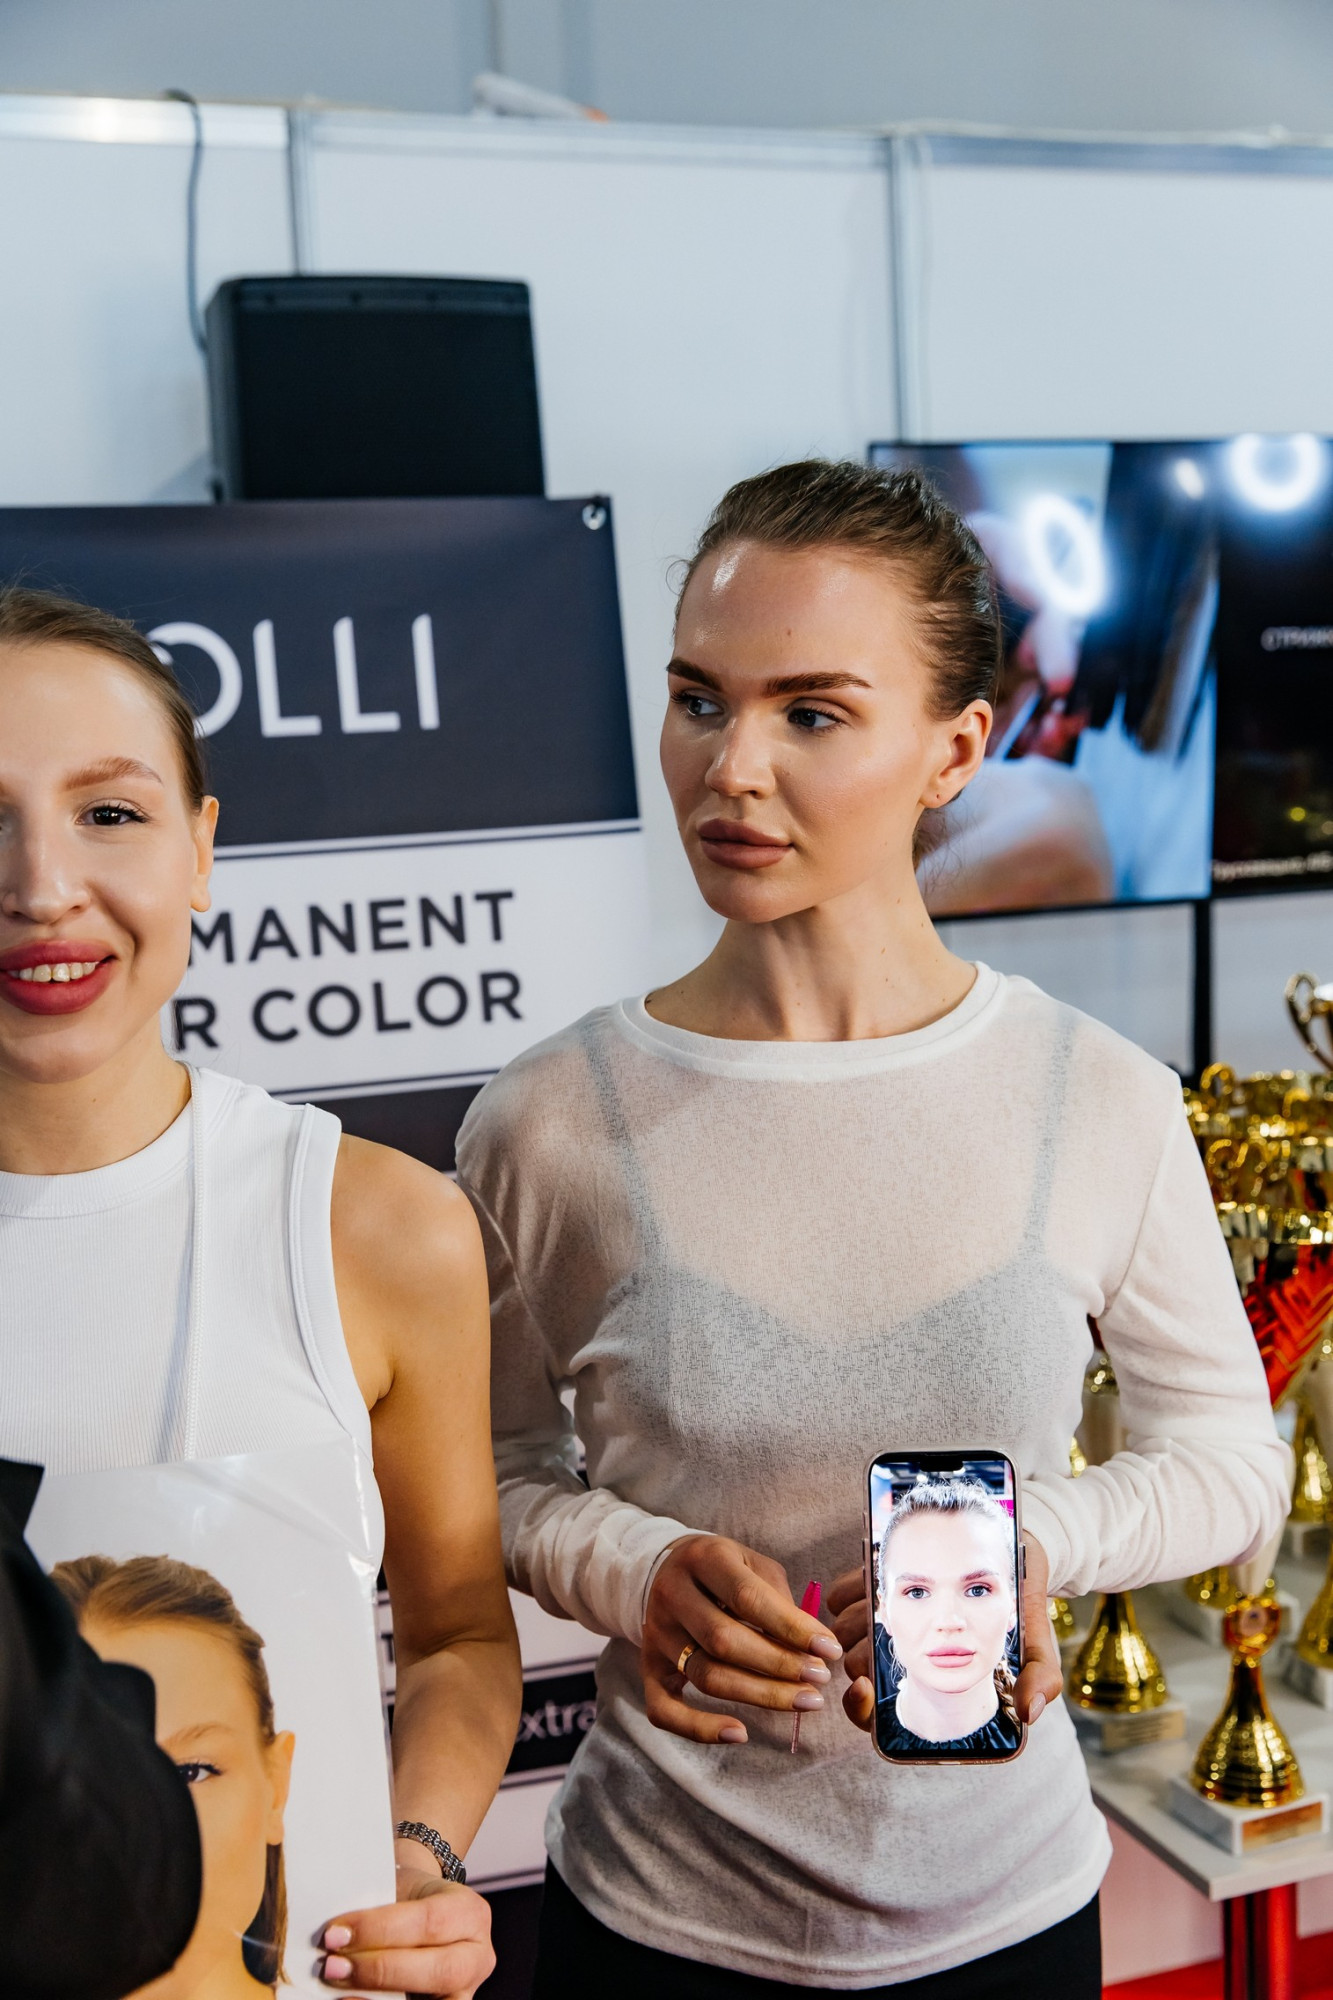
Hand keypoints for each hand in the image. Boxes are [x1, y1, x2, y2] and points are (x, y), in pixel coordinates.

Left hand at [320, 1868, 493, 1995]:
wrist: (421, 1907)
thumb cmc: (406, 1896)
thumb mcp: (396, 1888)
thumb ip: (373, 1909)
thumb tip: (332, 1935)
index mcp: (470, 1912)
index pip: (429, 1921)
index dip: (380, 1930)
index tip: (335, 1933)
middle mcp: (477, 1955)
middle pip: (438, 1969)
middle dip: (380, 1971)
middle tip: (332, 1966)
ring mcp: (467, 1989)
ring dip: (381, 1998)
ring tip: (340, 1987)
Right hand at [642, 1534, 842, 1743]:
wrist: (668, 1568)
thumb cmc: (725, 1570)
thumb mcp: (753, 1564)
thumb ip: (779, 1600)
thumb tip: (813, 1649)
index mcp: (703, 1558)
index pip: (747, 1597)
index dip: (791, 1627)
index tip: (829, 1650)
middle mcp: (672, 1594)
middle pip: (724, 1640)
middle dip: (779, 1665)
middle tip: (819, 1680)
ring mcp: (656, 1633)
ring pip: (705, 1675)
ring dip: (759, 1695)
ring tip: (802, 1701)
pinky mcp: (648, 1667)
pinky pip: (663, 1710)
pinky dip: (699, 1729)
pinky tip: (739, 1734)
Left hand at [829, 1532, 1064, 1732]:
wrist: (1012, 1539)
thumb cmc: (1020, 1595)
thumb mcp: (1036, 1635)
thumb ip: (1040, 1674)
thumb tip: (1030, 1713)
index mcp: (930, 1670)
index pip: (875, 1714)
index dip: (861, 1710)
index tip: (864, 1688)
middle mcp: (898, 1646)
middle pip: (853, 1664)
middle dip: (862, 1653)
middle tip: (889, 1633)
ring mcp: (881, 1614)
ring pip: (844, 1630)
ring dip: (857, 1621)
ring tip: (884, 1605)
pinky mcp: (872, 1578)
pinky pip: (840, 1593)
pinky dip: (849, 1590)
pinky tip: (873, 1580)